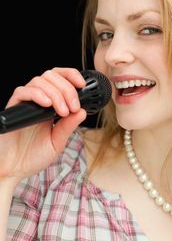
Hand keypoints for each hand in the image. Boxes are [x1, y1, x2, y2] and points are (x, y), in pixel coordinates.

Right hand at [0, 67, 86, 183]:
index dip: (71, 76)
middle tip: (73, 107)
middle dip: (67, 89)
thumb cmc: (33, 155)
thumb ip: (68, 126)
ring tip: (62, 111)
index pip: (60, 78)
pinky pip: (24, 92)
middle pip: (52, 76)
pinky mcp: (14, 106)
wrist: (14, 169)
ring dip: (56, 93)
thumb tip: (83, 111)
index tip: (82, 85)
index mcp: (51, 103)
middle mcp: (38, 98)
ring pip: (40, 81)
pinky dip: (38, 94)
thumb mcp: (57, 141)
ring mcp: (26, 101)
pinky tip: (47, 105)